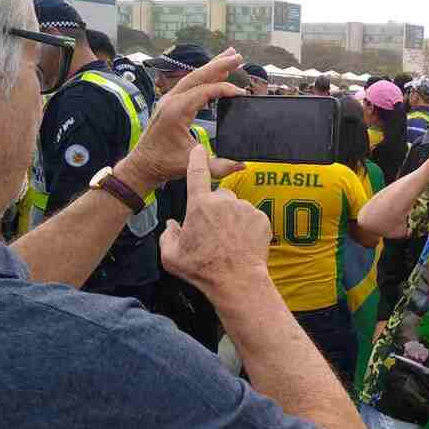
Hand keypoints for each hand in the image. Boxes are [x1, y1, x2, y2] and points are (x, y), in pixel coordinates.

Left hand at [114, 48, 246, 194]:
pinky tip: (215, 74)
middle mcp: (171, 100)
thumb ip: (219, 166)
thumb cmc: (163, 164)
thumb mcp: (192, 165)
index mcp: (176, 111)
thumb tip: (242, 163)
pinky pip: (189, 85)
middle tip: (238, 55)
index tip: (242, 93)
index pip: (205, 91)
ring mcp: (169, 100)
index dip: (225, 89)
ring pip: (193, 77)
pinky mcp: (170, 103)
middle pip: (198, 75)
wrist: (142, 165)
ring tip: (230, 56)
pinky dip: (204, 77)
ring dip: (212, 66)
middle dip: (219, 64)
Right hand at [160, 145, 271, 302]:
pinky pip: (252, 217)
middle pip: (218, 196)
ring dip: (232, 218)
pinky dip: (248, 227)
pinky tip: (242, 243)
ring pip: (236, 207)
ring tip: (229, 241)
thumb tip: (171, 225)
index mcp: (200, 205)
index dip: (197, 158)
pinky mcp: (261, 218)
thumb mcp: (172, 256)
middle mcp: (224, 201)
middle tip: (214, 232)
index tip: (199, 147)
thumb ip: (167, 236)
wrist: (237, 280)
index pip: (197, 173)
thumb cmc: (203, 269)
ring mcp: (245, 208)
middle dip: (215, 209)